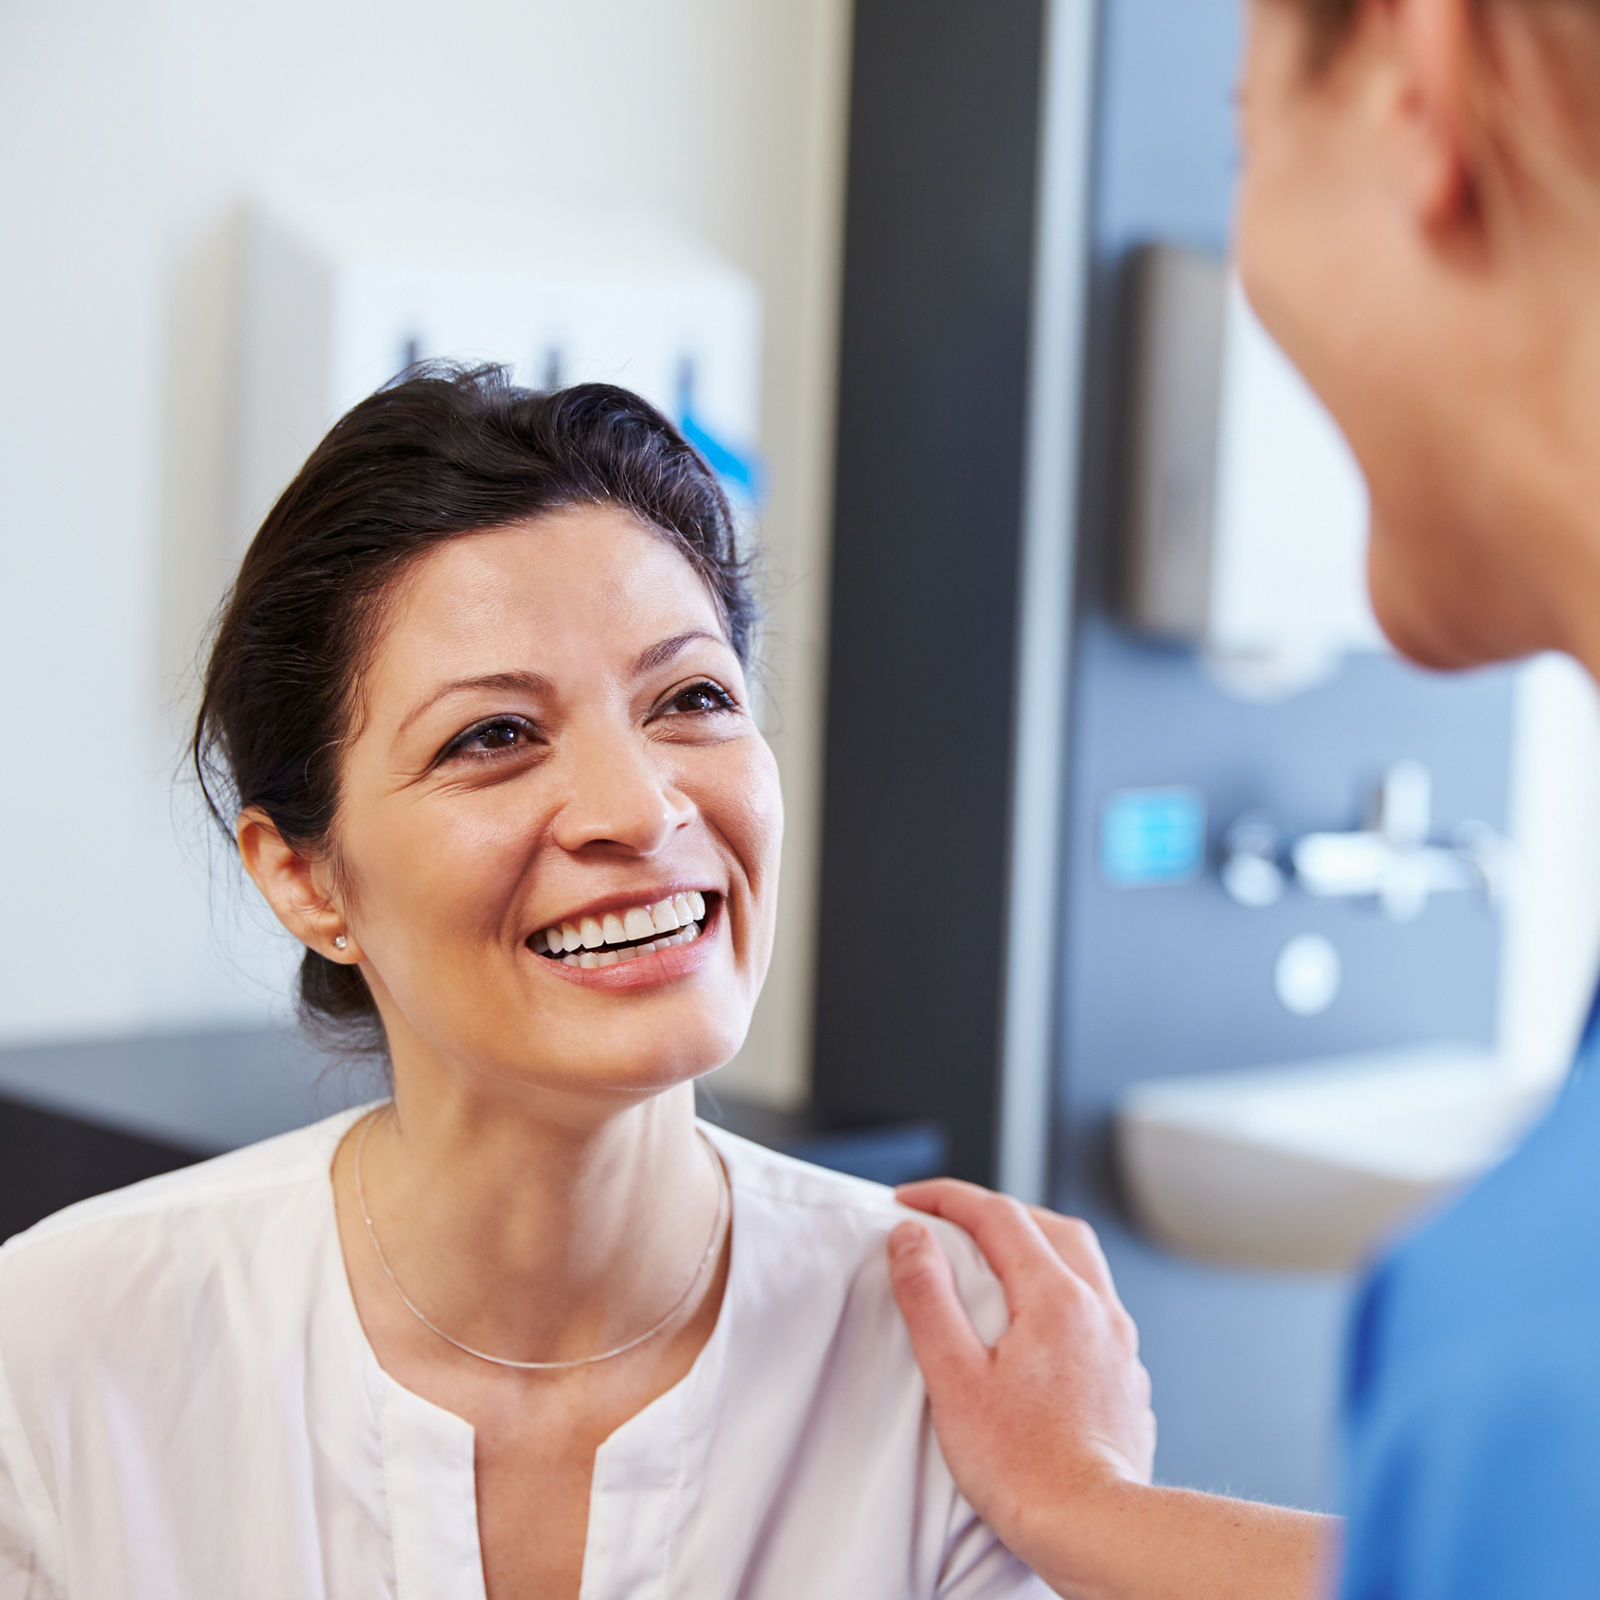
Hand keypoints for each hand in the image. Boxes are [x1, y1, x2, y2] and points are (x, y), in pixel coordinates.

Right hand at [888, 1181, 1155, 1590]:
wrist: (1095, 1530)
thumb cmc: (1024, 1467)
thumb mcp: (954, 1376)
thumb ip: (929, 1296)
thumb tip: (912, 1237)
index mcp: (1055, 1297)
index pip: (999, 1215)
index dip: (948, 1198)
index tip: (909, 1200)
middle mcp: (1098, 1309)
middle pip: (1051, 1226)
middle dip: (998, 1212)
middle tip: (952, 1221)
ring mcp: (1119, 1345)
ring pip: (1082, 1265)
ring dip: (1036, 1247)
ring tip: (995, 1263)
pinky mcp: (1127, 1380)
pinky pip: (1096, 1309)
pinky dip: (1060, 1293)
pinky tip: (1037, 1326)